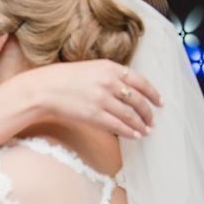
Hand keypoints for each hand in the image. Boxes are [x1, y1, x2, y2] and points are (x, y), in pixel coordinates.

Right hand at [21, 59, 161, 138]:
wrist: (43, 89)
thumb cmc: (63, 79)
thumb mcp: (90, 68)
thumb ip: (110, 75)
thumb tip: (127, 89)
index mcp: (109, 67)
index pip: (141, 81)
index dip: (153, 94)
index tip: (160, 102)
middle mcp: (109, 82)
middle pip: (138, 100)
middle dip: (148, 112)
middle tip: (152, 120)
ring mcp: (102, 99)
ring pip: (130, 115)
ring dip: (141, 125)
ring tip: (146, 131)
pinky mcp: (94, 115)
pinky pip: (118, 126)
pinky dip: (130, 132)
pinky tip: (135, 135)